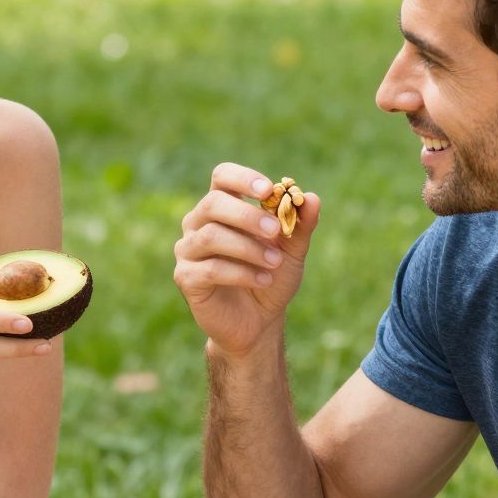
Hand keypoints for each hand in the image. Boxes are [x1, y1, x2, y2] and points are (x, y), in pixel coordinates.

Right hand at [174, 162, 320, 361]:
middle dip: (247, 215)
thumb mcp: (293, 251)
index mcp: (222, 207)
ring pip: (211, 236)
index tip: (269, 191)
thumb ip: (301, 225)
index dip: (243, 178)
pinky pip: (211, 269)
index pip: (222, 177)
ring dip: (248, 247)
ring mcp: (188, 250)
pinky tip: (264, 280)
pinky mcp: (186, 278)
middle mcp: (198, 223)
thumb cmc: (271, 276)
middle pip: (213, 203)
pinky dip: (242, 273)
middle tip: (276, 230)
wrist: (259, 320)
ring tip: (275, 262)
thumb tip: (311, 198)